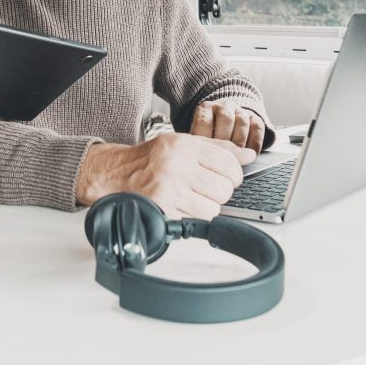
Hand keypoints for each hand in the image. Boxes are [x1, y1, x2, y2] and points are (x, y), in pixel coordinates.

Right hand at [75, 133, 256, 219]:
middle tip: (205, 187)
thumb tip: (249, 155)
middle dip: (219, 191)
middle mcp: (176, 167)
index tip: (229, 177)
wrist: (117, 174)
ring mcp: (169, 191)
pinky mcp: (163, 212)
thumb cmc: (151, 159)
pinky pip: (197, 221)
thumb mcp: (183, 143)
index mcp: (183, 147)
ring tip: (192, 196)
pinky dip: (193, 216)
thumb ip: (218, 148)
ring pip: (213, 208)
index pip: (229, 164)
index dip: (234, 174)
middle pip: (224, 189)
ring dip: (206, 206)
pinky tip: (182, 205)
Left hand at [190, 101, 265, 154]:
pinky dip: (254, 143)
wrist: (226, 125)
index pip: (204, 121)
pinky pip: (257, 128)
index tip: (205, 153)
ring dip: (239, 142)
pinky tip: (250, 155)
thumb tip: (198, 158)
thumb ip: (199, 144)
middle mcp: (224, 106)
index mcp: (205, 109)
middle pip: (225, 119)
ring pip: (242, 123)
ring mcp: (240, 111)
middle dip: (224, 141)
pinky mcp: (255, 118)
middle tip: (222, 157)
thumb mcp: (199, 137)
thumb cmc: (208, 137)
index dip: (205, 139)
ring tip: (235, 157)